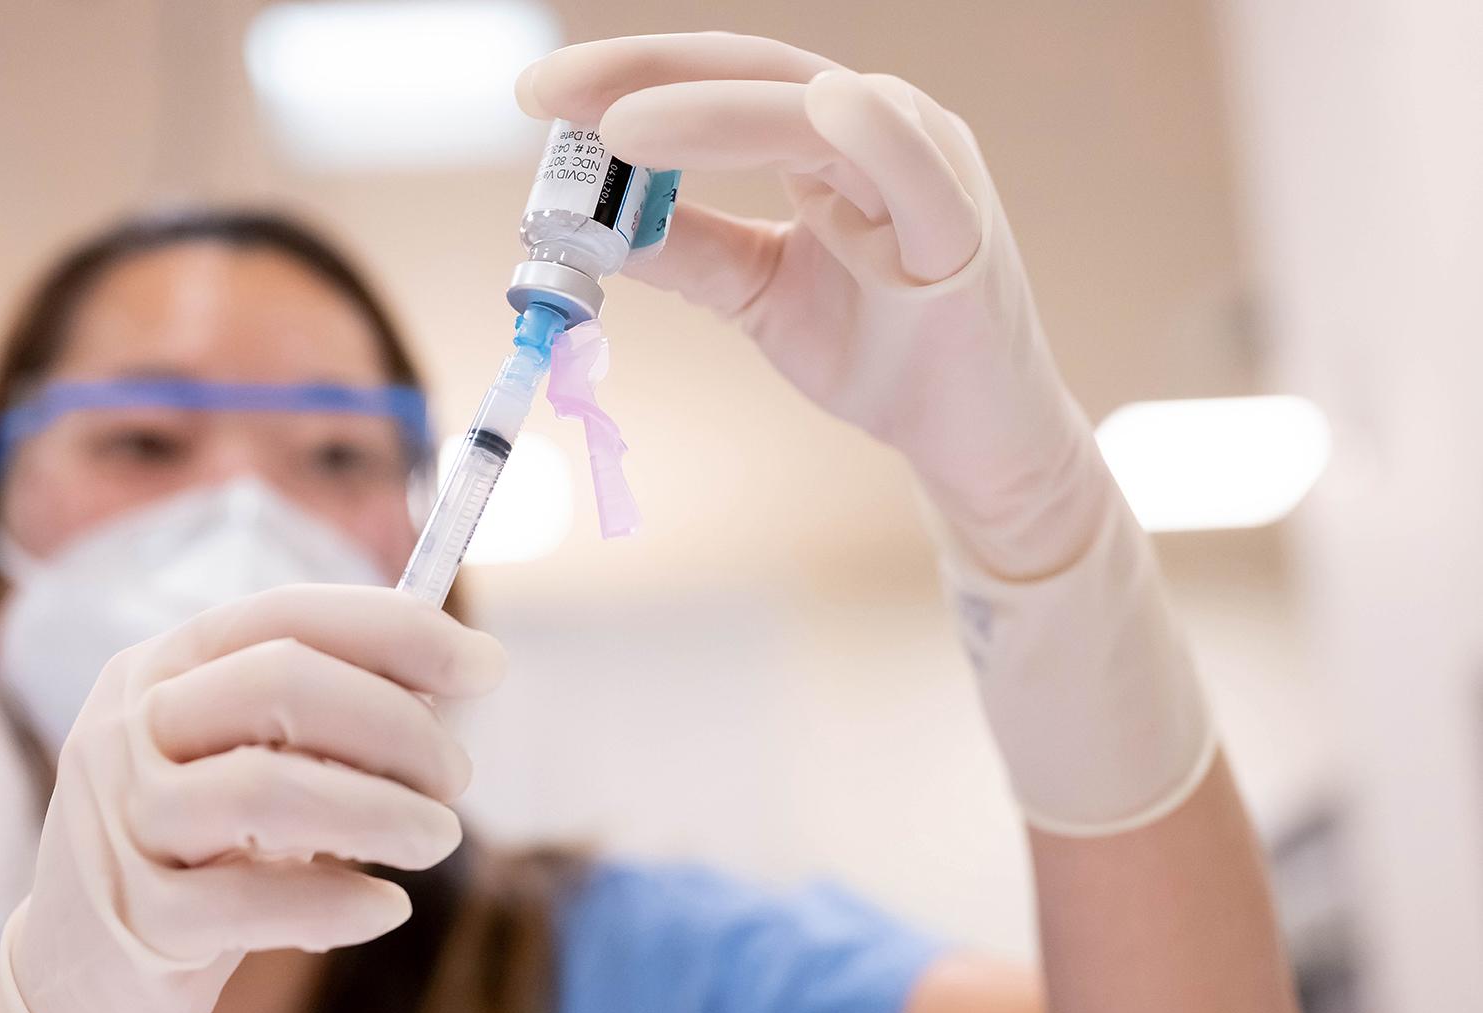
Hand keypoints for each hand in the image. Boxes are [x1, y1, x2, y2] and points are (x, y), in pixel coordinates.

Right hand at [0, 585, 503, 1012]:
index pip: (287, 614)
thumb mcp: (243, 755)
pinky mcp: (133, 914)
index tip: (483, 665)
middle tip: (455, 777)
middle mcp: (128, 725)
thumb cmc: (197, 843)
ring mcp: (120, 819)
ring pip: (266, 789)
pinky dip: (336, 903)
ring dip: (381, 812)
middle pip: (281, 684)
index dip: (396, 630)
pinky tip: (385, 908)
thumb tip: (454, 668)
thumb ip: (324, 711)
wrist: (81, 966)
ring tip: (436, 838)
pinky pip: (248, 900)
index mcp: (163, 665)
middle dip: (396, 724)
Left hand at [517, 32, 1100, 578]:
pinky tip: (810, 111)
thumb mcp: (756, 292)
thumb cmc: (880, 353)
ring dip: (713, 111)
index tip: (540, 96)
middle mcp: (883, 126)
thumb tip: (589, 226)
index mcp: (833, 134)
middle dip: (644, 72)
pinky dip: (864, 130)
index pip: (722, 79)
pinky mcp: (960, 227)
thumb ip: (687, 248)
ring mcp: (929, 166)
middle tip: (548, 92)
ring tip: (619, 128)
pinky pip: (909, 163)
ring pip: (810, 108)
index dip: (631, 74)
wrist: (971, 442)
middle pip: (753, 70)